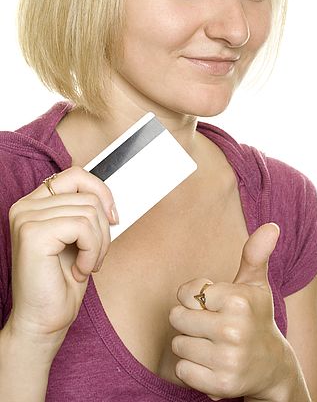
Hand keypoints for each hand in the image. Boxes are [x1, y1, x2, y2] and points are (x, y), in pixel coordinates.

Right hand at [7, 166, 116, 348]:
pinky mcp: (33, 233)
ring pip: (90, 212)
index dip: (101, 191)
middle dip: (104, 228)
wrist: (44, 322)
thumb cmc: (61, 283)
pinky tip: (82, 270)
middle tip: (95, 255)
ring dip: (99, 244)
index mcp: (34, 204)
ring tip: (87, 265)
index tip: (112, 217)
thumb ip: (85, 211)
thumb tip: (110, 198)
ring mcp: (26, 218)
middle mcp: (25, 207)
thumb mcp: (78, 238)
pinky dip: (92, 251)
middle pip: (88, 195)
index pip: (75, 175)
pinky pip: (83, 227)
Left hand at [169, 222, 287, 400]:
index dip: (195, 297)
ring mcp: (227, 359)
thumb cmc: (256, 318)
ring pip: (178, 344)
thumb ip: (255, 254)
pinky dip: (192, 368)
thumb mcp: (257, 285)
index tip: (213, 303)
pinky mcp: (220, 385)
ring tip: (213, 344)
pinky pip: (182, 369)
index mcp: (239, 300)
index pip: (188, 292)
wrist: (273, 368)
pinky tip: (212, 363)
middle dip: (190, 320)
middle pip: (178, 318)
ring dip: (190, 345)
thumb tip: (271, 226)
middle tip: (211, 325)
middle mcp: (234, 330)